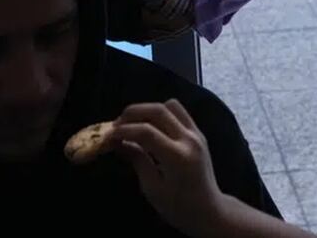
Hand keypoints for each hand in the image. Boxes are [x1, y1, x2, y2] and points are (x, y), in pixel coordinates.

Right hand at [112, 100, 228, 236]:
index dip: (124, 130)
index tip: (108, 136)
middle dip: (133, 113)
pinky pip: (179, 112)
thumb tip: (117, 142)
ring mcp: (197, 134)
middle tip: (116, 124)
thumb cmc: (178, 206)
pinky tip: (150, 125)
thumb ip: (137, 160)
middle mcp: (189, 140)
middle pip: (158, 111)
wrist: (209, 210)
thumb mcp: (152, 188)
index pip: (146, 132)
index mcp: (177, 157)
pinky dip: (162, 112)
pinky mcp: (199, 133)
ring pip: (171, 105)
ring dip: (149, 109)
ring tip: (133, 123)